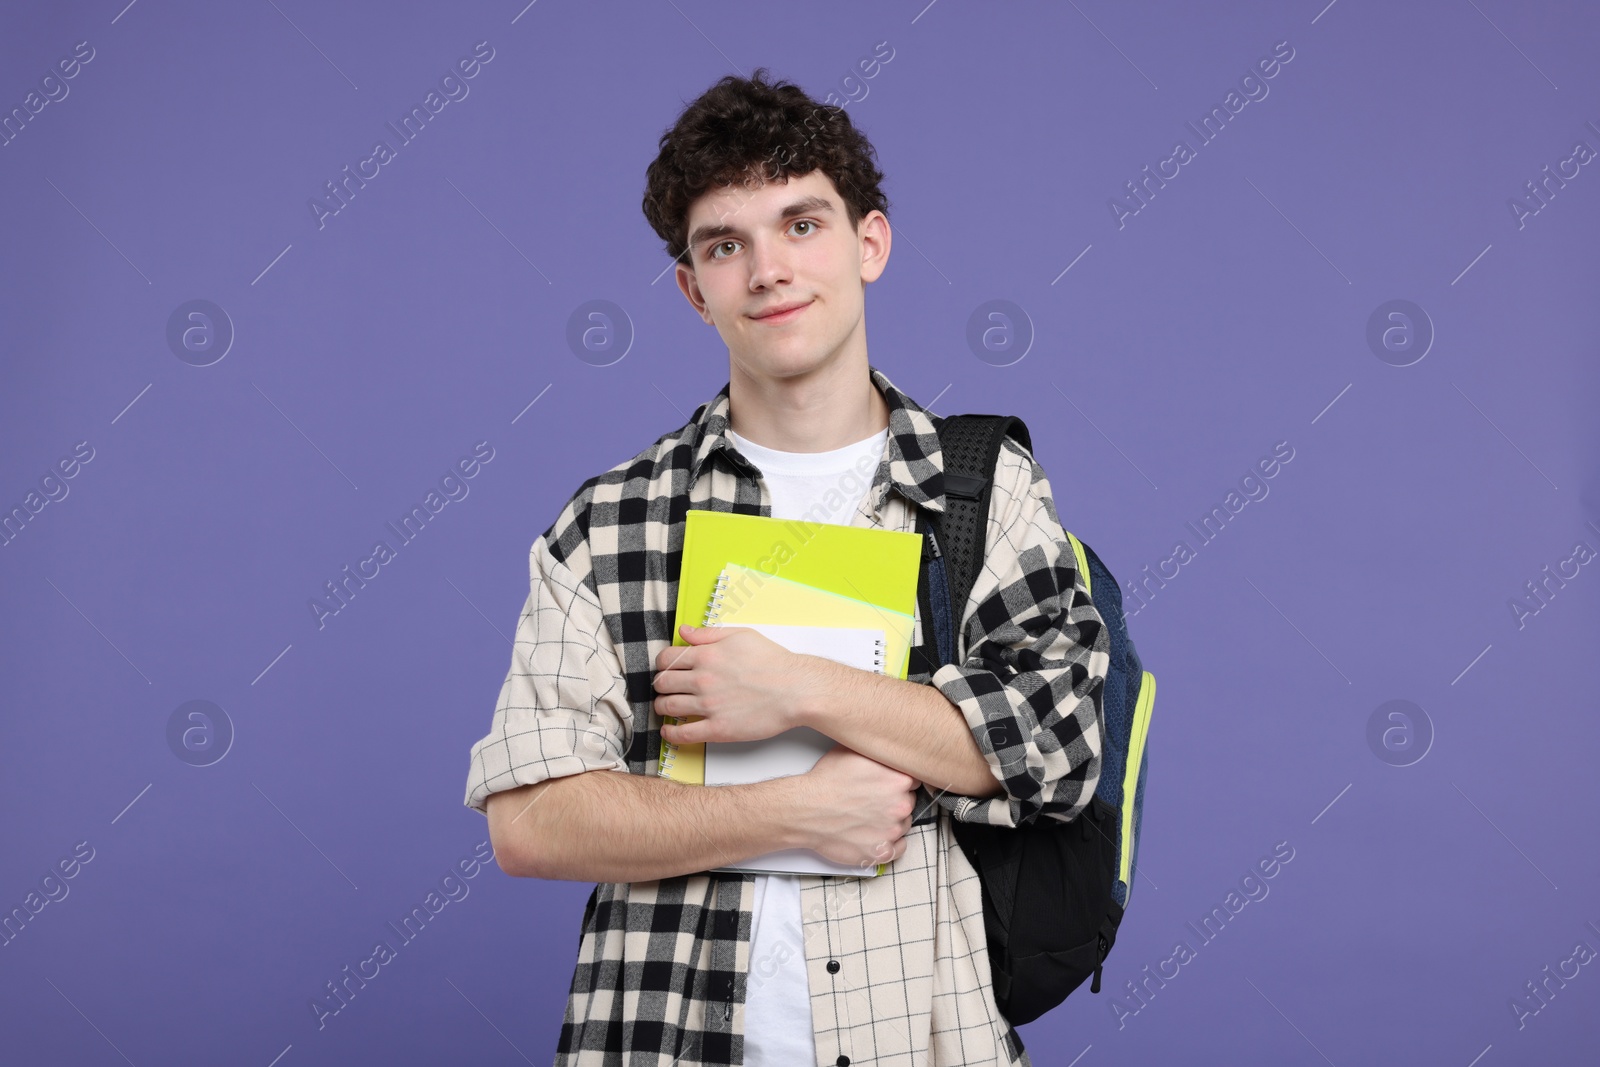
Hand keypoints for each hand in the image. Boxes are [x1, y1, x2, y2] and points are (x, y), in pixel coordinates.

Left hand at [653, 624, 821, 744]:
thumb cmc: (773, 662)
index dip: (662, 664)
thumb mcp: (741, 635)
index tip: (665, 670)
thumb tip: (684, 631)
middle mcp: (703, 679)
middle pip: (663, 683)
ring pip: (667, 707)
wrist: (795, 690)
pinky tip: (669, 731)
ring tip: (665, 708)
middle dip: (660, 686)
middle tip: (665, 689)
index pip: (667, 659)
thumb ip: (708, 633)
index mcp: (706, 655)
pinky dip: (670, 733)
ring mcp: (709, 705)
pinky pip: (683, 734)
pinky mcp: (718, 729)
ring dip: (661, 707)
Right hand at [792, 746, 919, 871]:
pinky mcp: (881, 852)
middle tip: (874, 800)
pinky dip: (889, 844)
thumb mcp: (852, 751)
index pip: (914, 780)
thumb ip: (877, 751)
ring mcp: (892, 831)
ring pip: (903, 825)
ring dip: (891, 822)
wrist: (805, 810)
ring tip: (868, 817)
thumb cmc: (825, 782)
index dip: (899, 781)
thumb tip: (885, 748)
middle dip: (894, 801)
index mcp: (898, 779)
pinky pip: (898, 849)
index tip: (889, 784)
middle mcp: (900, 805)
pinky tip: (875, 834)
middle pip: (908, 802)